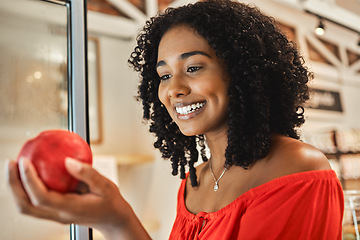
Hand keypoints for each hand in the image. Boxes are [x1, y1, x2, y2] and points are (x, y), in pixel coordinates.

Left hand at [6, 157, 150, 239]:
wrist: (112, 219)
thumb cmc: (110, 202)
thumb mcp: (106, 186)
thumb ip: (88, 173)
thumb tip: (67, 161)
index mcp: (69, 209)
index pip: (42, 197)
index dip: (29, 180)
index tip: (24, 161)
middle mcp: (58, 215)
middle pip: (26, 206)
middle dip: (13, 185)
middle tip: (11, 163)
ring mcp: (55, 216)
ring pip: (26, 207)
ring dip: (16, 188)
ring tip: (14, 167)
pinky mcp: (54, 212)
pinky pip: (34, 202)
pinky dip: (25, 189)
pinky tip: (29, 174)